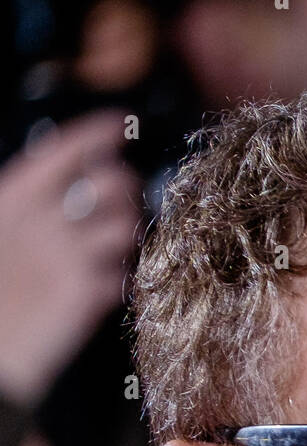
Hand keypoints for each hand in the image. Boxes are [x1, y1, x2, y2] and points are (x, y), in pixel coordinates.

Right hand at [0, 109, 141, 406]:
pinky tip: (108, 282)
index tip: (119, 126)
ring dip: (130, 233)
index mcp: (13, 198)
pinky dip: (121, 276)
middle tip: (126, 200)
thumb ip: (27, 209)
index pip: (64, 150)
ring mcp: (67, 257)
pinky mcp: (85, 295)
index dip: (98, 134)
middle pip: (111, 183)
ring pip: (127, 226)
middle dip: (126, 189)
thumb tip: (62, 190)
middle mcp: (43, 221)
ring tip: (119, 245)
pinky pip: (123, 273)